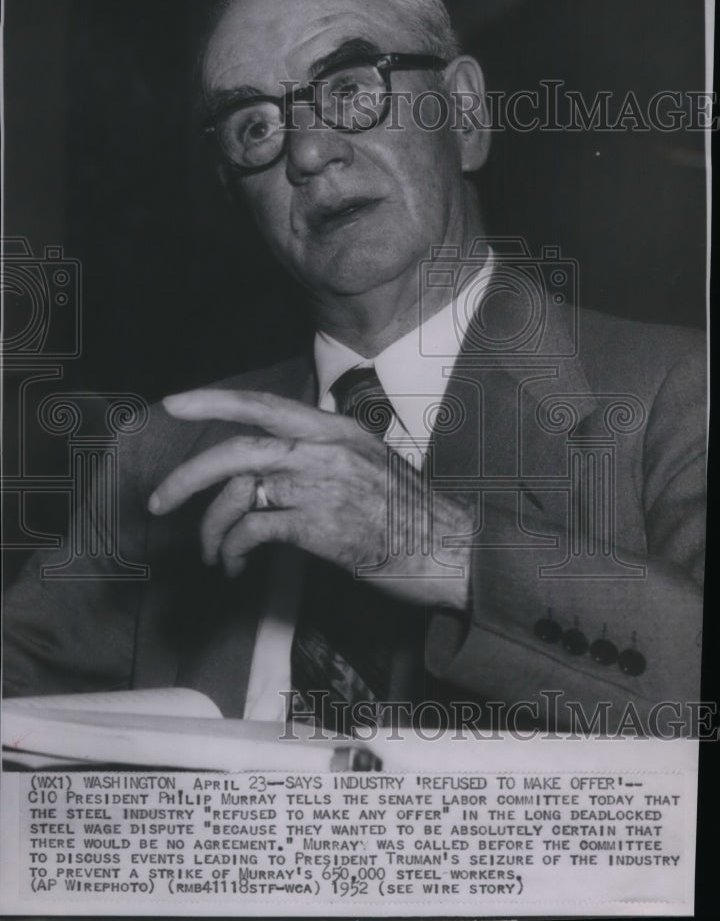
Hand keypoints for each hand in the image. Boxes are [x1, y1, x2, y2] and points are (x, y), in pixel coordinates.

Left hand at [148, 388, 469, 608]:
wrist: (448, 549)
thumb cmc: (408, 514)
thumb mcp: (367, 465)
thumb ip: (320, 457)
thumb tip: (266, 475)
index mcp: (338, 431)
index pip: (266, 405)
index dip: (216, 402)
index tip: (176, 403)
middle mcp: (328, 451)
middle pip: (240, 450)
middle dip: (189, 475)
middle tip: (158, 500)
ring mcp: (325, 487)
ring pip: (242, 495)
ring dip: (211, 528)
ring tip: (210, 551)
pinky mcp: (322, 528)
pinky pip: (255, 532)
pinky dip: (233, 550)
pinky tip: (234, 565)